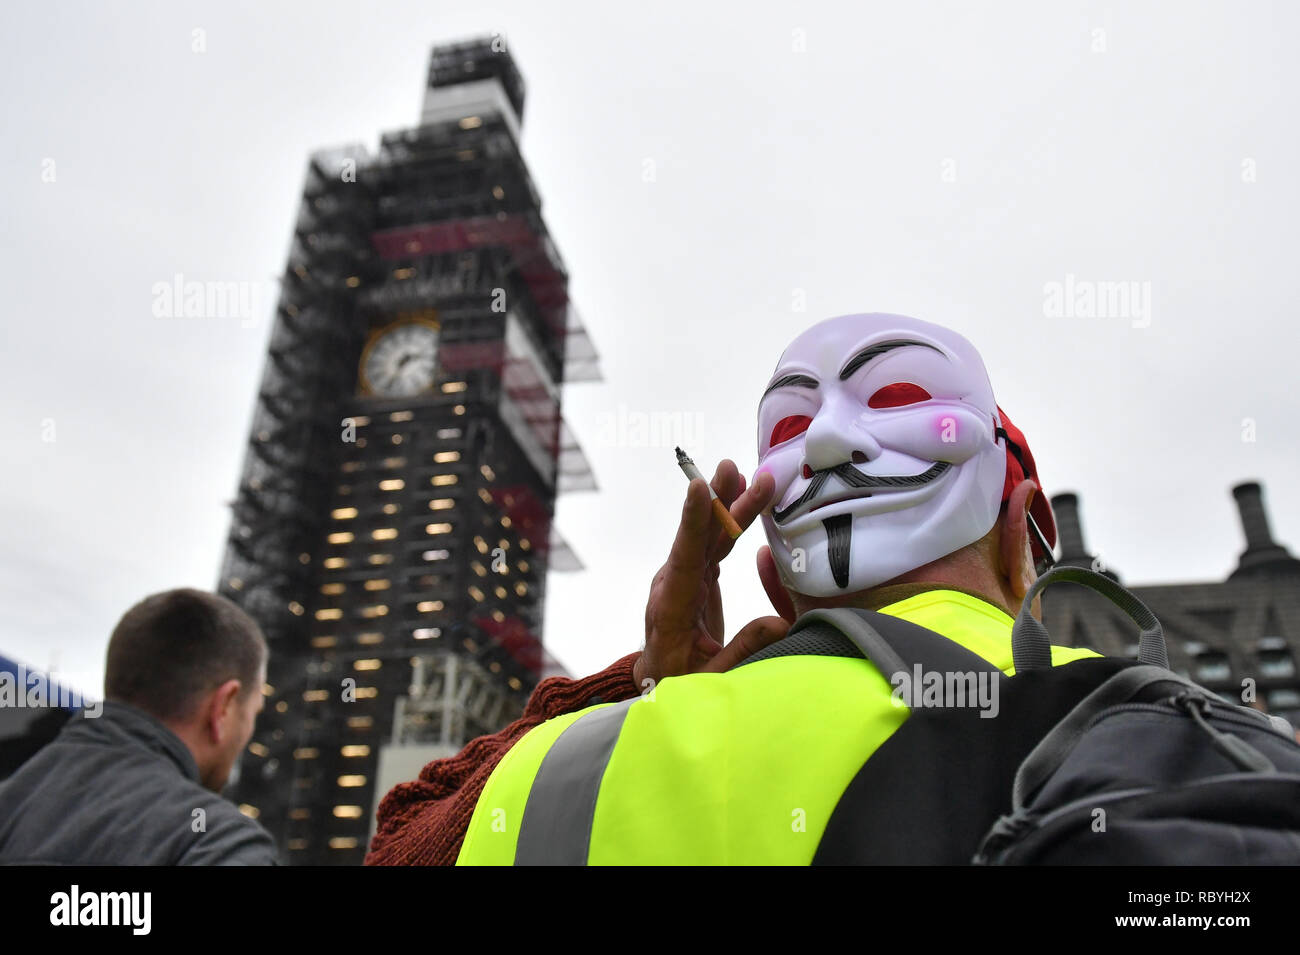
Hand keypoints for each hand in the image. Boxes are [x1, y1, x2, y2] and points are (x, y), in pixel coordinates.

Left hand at [634, 459, 790, 690]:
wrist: (658, 679)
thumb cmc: (679, 681)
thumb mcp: (711, 676)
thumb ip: (742, 650)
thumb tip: (780, 625)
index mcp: (671, 605)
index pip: (683, 558)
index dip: (692, 522)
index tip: (697, 486)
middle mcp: (674, 582)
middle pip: (699, 537)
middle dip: (717, 502)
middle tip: (732, 468)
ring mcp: (685, 576)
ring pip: (709, 535)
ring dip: (728, 506)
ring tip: (747, 475)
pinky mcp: (698, 576)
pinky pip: (714, 543)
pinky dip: (730, 522)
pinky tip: (744, 499)